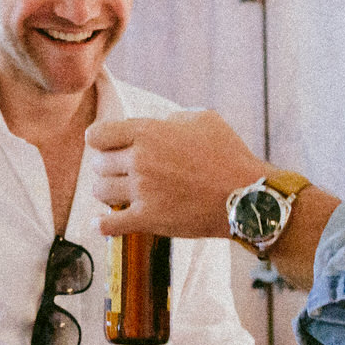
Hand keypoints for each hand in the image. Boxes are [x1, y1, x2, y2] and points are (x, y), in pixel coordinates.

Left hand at [87, 113, 267, 239]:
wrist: (247, 197)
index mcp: (148, 132)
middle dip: (107, 166)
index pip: (98, 135)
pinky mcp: (148, 220)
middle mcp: (140, 160)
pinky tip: (101, 224)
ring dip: (106, 191)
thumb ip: (173, 119)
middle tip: (119, 171)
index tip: (105, 145)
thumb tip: (158, 125)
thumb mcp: (204, 119)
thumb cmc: (229, 155)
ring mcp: (142, 191)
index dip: (100, 139)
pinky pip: (110, 225)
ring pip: (101, 192)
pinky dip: (103, 225)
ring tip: (116, 193)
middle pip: (98, 164)